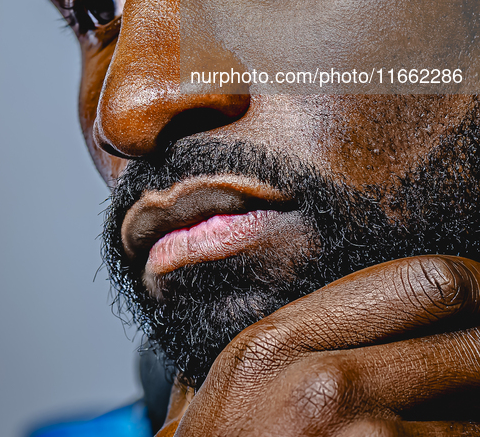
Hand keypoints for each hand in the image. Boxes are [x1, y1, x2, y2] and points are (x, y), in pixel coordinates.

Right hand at [157, 256, 479, 435]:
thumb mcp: (246, 366)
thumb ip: (309, 325)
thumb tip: (393, 301)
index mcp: (287, 337)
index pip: (420, 282)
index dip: (474, 280)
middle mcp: (327, 385)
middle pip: (470, 346)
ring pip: (475, 420)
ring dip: (478, 411)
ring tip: (465, 406)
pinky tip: (445, 432)